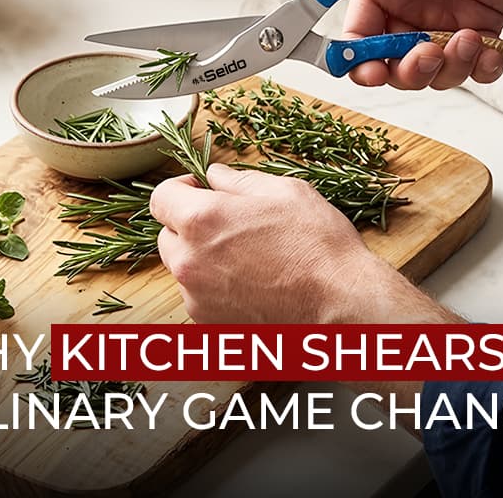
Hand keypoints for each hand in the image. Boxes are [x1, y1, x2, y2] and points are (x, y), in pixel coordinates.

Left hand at [149, 163, 433, 323]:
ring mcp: (197, 299)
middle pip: (166, 236)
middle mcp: (189, 262)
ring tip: (246, 256)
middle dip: (189, 225)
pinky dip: (214, 288)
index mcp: (202, 220)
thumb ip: (239, 181)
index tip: (200, 189)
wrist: (341, 305)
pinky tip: (251, 283)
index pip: (160, 198)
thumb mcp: (284, 191)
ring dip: (201, 258)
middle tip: (228, 223)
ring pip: (182, 269)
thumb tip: (215, 176)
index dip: (180, 189)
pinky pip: (199, 297)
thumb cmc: (318, 245)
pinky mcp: (211, 326)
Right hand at [342, 0, 502, 89]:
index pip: (358, 34)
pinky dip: (484, 70)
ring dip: (450, 69)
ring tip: (471, 38)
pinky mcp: (484, 29)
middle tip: (429, 54)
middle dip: (408, 72)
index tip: (371, 70)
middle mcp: (410, 9)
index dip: (358, 60)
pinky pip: (478, 67)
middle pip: (393, 64)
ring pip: (437, 73)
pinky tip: (493, 51)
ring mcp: (447, 22)